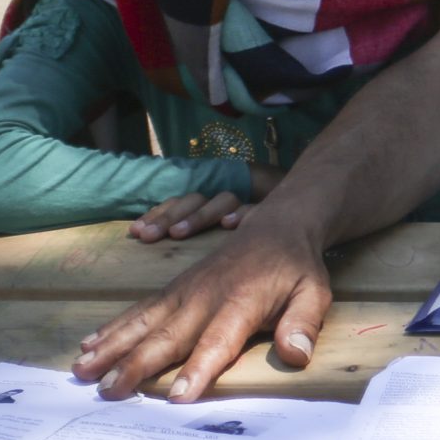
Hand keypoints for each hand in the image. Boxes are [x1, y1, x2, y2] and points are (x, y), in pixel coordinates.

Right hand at [74, 217, 331, 400]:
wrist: (279, 225)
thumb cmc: (296, 267)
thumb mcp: (314, 292)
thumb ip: (303, 323)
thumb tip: (297, 355)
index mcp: (241, 302)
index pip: (218, 341)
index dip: (198, 369)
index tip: (177, 398)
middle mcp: (205, 297)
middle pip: (168, 336)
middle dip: (137, 365)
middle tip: (107, 392)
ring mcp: (184, 291)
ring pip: (143, 322)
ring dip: (112, 347)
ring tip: (82, 371)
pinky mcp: (173, 288)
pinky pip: (140, 309)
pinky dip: (113, 327)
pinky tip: (89, 345)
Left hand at [128, 165, 281, 241]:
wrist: (304, 213)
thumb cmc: (258, 235)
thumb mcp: (222, 229)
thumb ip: (193, 232)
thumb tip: (154, 241)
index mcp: (210, 206)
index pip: (181, 202)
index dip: (158, 213)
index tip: (135, 231)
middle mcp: (227, 200)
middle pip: (196, 198)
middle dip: (170, 215)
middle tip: (147, 235)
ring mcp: (250, 199)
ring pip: (221, 199)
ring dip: (198, 214)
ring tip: (178, 234)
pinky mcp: (273, 206)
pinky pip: (256, 207)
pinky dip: (242, 213)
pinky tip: (230, 225)